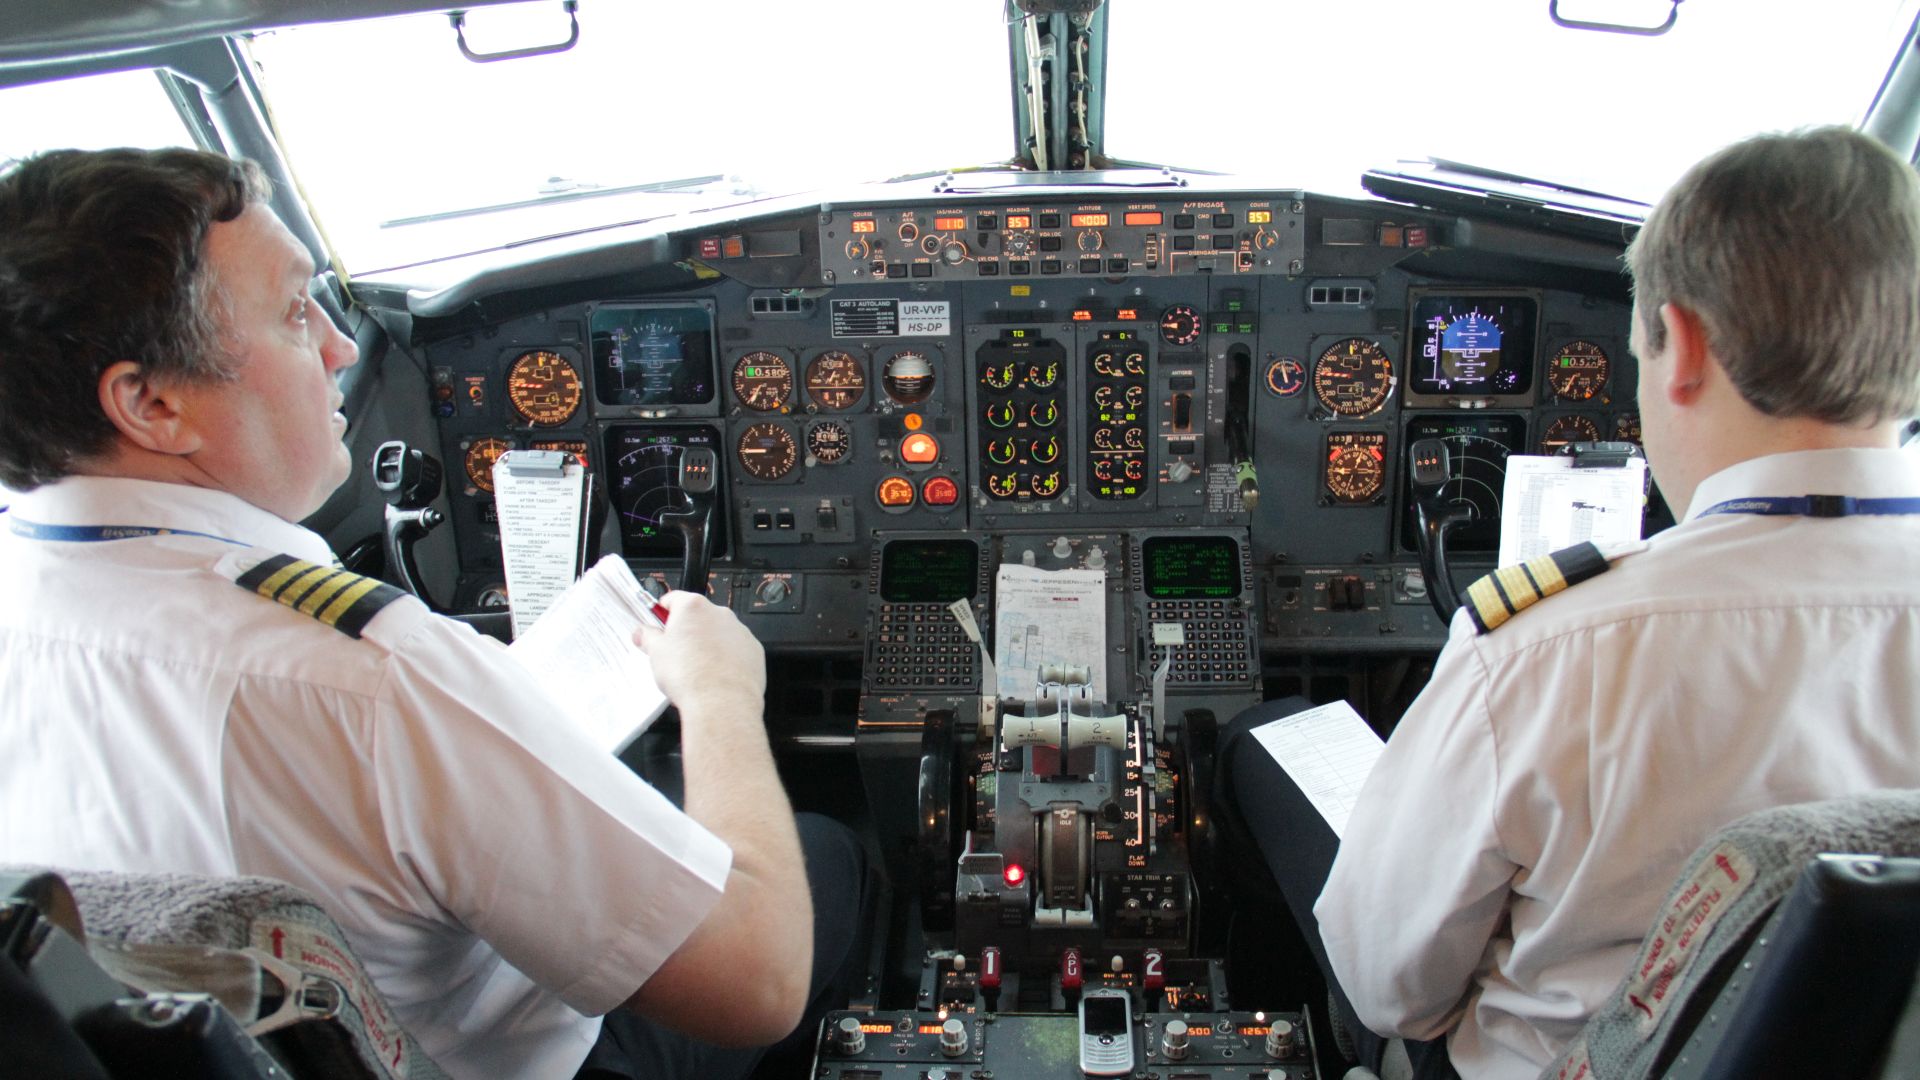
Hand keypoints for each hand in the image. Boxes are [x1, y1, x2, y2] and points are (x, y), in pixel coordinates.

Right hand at [632, 590, 766, 713]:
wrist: (721, 702)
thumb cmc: (689, 676)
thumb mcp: (656, 653)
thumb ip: (648, 637)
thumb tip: (642, 633)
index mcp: (693, 607)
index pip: (674, 599)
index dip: (663, 613)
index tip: (658, 625)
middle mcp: (719, 614)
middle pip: (698, 616)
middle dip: (687, 632)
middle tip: (675, 653)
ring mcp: (740, 631)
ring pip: (718, 633)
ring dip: (708, 645)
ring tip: (697, 670)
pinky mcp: (754, 650)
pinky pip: (736, 649)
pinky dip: (727, 658)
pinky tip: (716, 676)